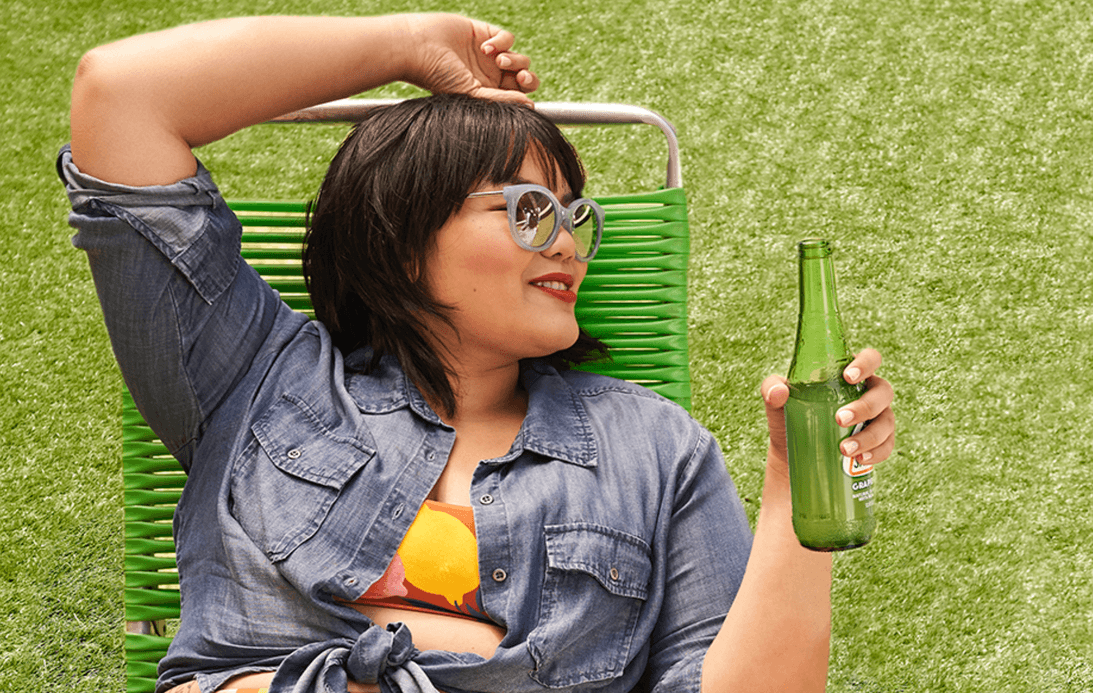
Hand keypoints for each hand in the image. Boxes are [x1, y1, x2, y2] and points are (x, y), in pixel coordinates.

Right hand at [401, 14, 539, 103]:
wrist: (417, 48)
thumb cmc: (437, 75)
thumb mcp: (471, 94)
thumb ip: (501, 99)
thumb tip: (530, 105)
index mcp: (487, 93)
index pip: (517, 96)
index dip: (525, 95)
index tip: (525, 98)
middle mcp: (490, 75)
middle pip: (524, 78)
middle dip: (528, 78)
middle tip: (520, 77)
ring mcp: (489, 55)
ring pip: (519, 58)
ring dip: (515, 60)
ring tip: (497, 61)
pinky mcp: (485, 33)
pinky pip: (507, 38)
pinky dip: (502, 42)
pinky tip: (485, 47)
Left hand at [761, 348, 894, 469]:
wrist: (792, 452)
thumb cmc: (789, 414)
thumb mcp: (776, 400)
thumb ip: (771, 388)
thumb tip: (779, 392)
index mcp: (849, 374)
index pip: (870, 358)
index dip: (866, 364)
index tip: (848, 377)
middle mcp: (868, 392)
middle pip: (883, 391)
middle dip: (865, 406)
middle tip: (840, 418)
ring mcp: (877, 417)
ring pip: (886, 421)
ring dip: (869, 435)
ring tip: (844, 448)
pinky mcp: (878, 442)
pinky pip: (887, 446)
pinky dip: (876, 453)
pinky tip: (860, 458)